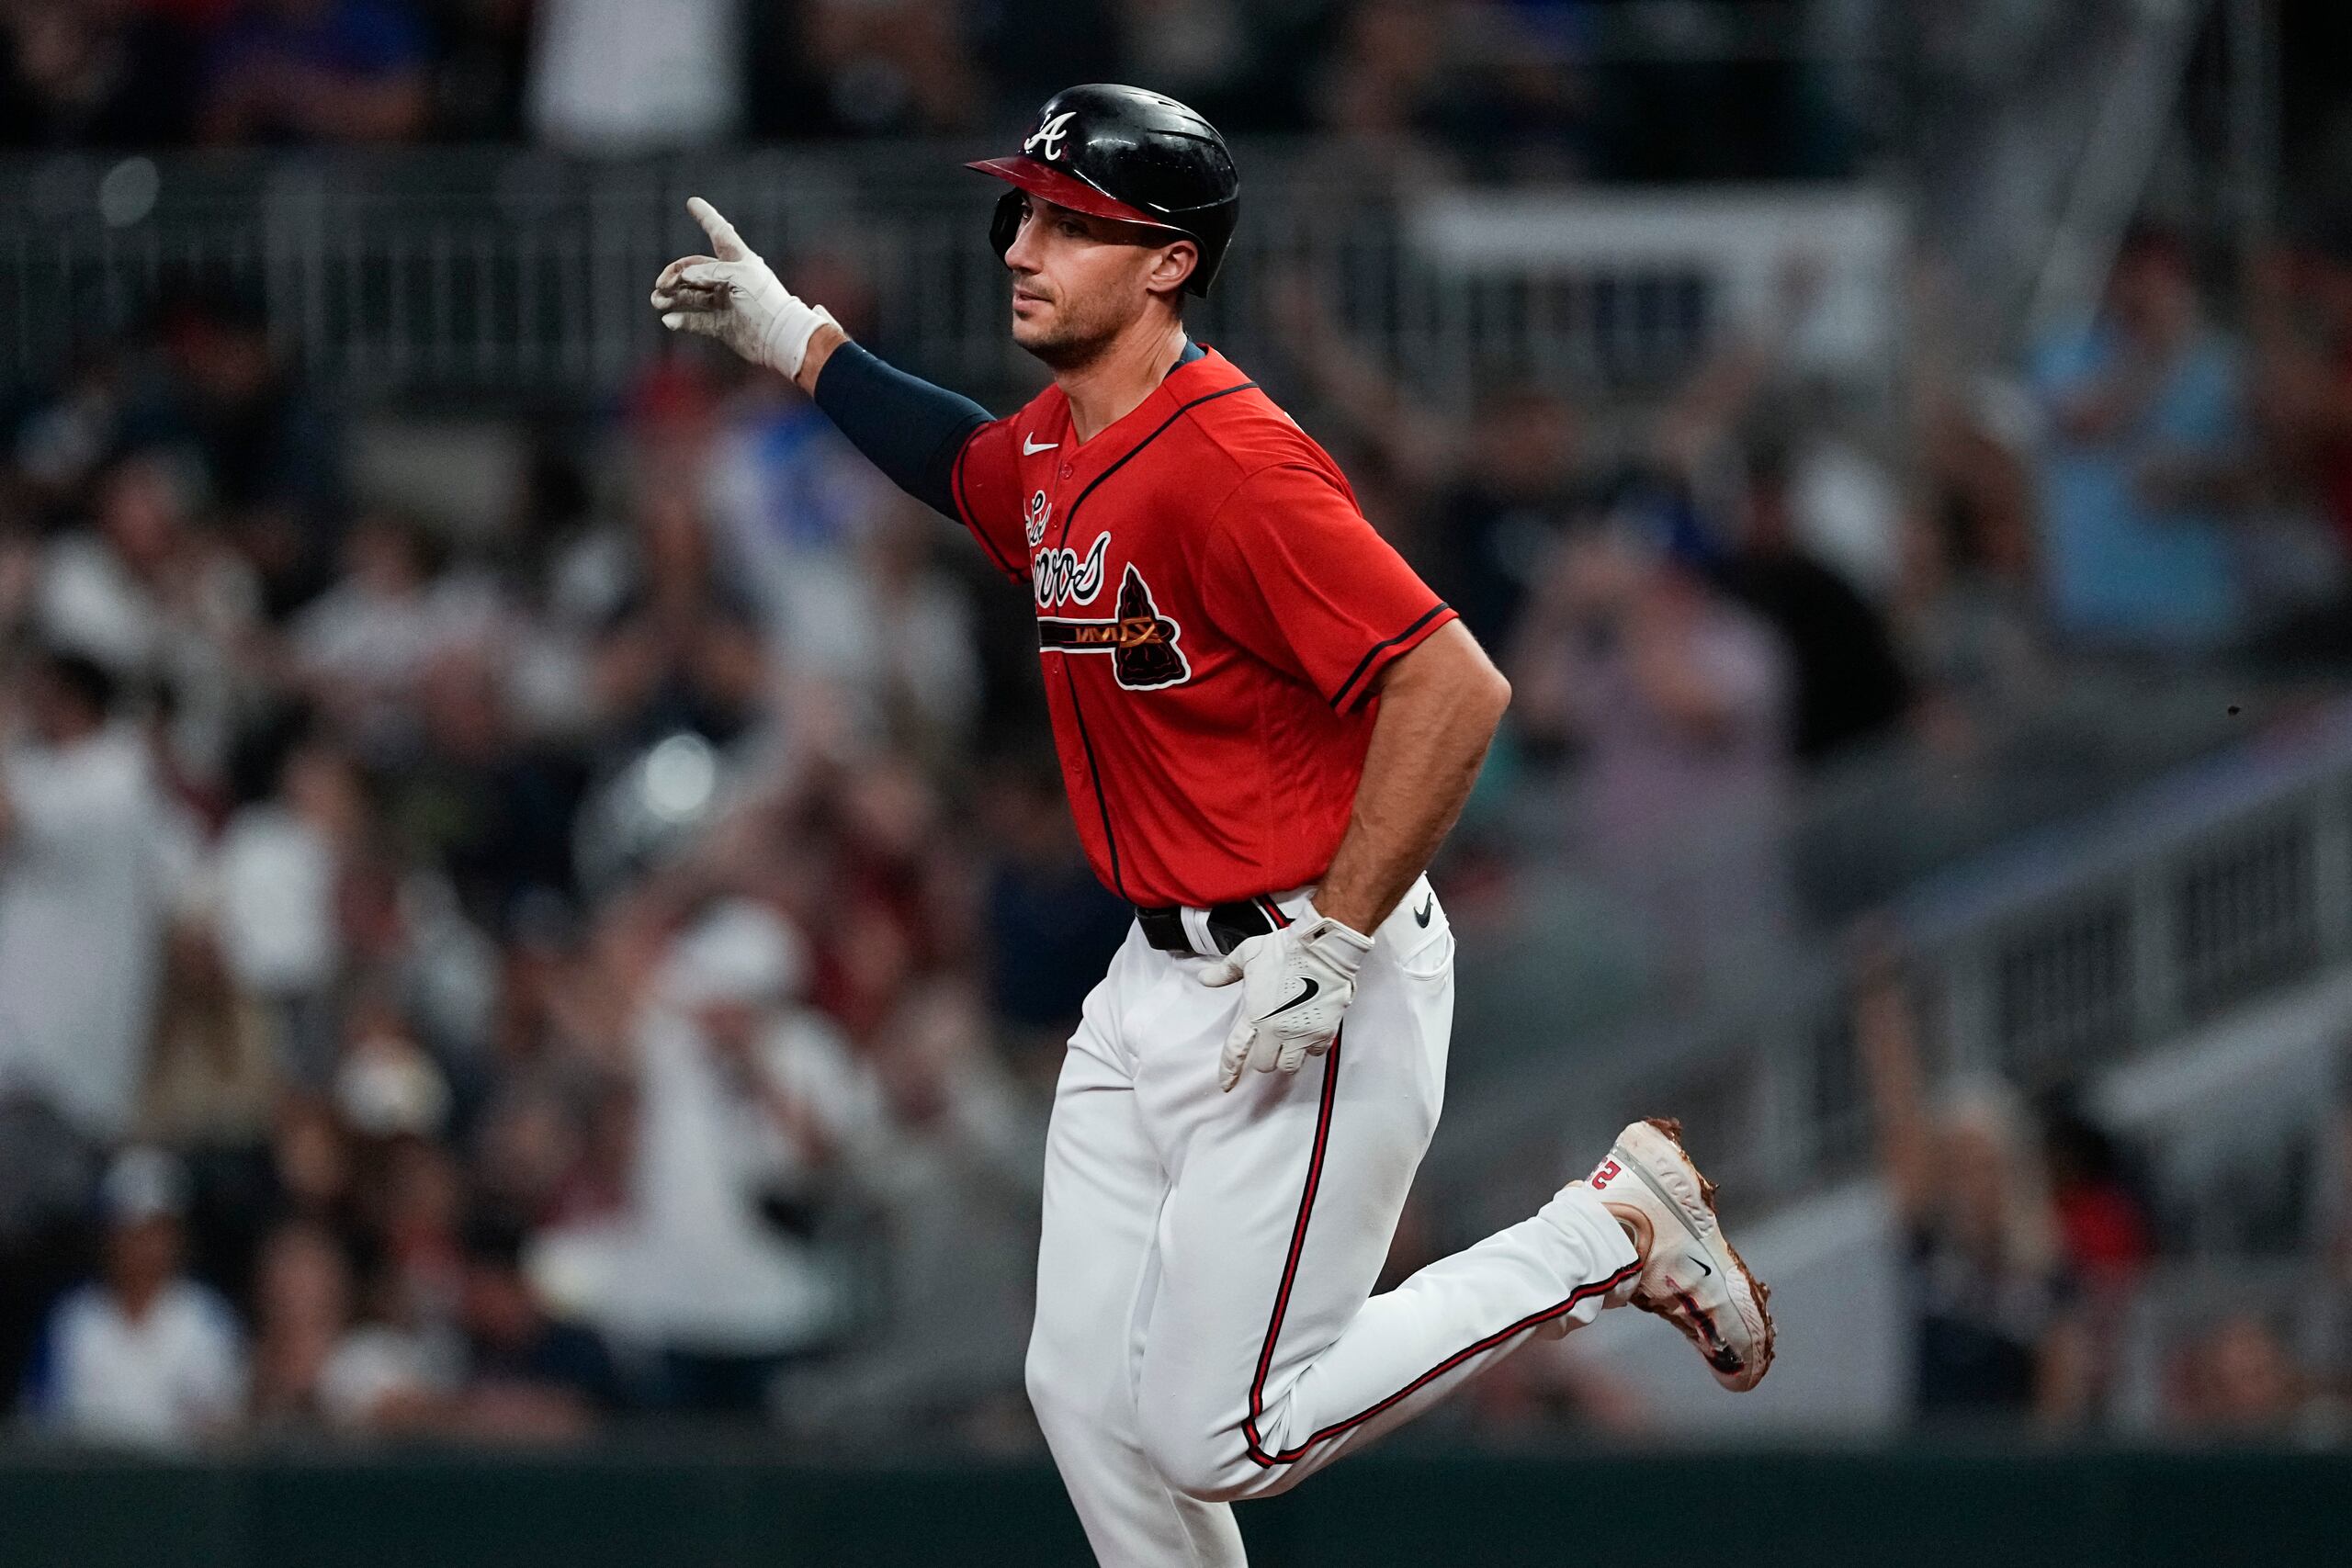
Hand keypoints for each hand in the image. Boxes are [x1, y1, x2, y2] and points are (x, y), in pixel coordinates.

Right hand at [651, 198, 835, 377]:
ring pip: (691, 295)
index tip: (692, 202)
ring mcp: (725, 302)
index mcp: (739, 261)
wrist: (780, 339)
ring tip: (657, 301)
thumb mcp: (740, 277)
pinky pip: (697, 320)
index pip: (720, 233)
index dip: (706, 217)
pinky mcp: (722, 325)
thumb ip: (711, 272)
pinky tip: (669, 320)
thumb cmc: (765, 302)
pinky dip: (682, 320)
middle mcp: (730, 279)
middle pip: (694, 269)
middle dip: (675, 274)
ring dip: (672, 297)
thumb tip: (685, 278)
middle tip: (661, 286)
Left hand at [1200, 908, 1373, 1091]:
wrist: (1322, 947)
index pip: (1235, 1052)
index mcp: (1255, 1014)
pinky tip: (1309, 1033)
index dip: (1229, 1071)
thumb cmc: (1285, 949)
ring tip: (1288, 1042)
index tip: (1226, 1084)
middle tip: (1268, 1041)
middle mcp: (1276, 1030)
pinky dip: (1311, 1048)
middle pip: (1265, 1065)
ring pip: (1289, 1065)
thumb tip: (1205, 979)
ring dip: (1286, 1057)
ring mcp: (1301, 1033)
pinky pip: (1315, 1053)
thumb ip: (1225, 971)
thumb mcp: (1247, 955)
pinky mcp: (1323, 1031)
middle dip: (1264, 1056)